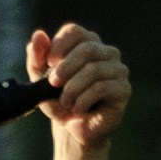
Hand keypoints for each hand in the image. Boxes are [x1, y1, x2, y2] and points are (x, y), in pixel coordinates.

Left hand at [29, 22, 129, 150]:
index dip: (60, 45)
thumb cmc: (58, 100)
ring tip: (65, 102)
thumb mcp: (40, 80)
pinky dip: (84, 99)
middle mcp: (107, 52)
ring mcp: (118, 70)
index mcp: (87, 43)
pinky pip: (102, 87)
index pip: (75, 31)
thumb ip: (37, 57)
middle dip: (66, 67)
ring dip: (73, 88)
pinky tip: (78, 108)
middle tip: (53, 84)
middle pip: (87, 49)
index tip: (48, 63)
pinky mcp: (123, 89)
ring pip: (94, 69)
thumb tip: (39, 35)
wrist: (73, 128)